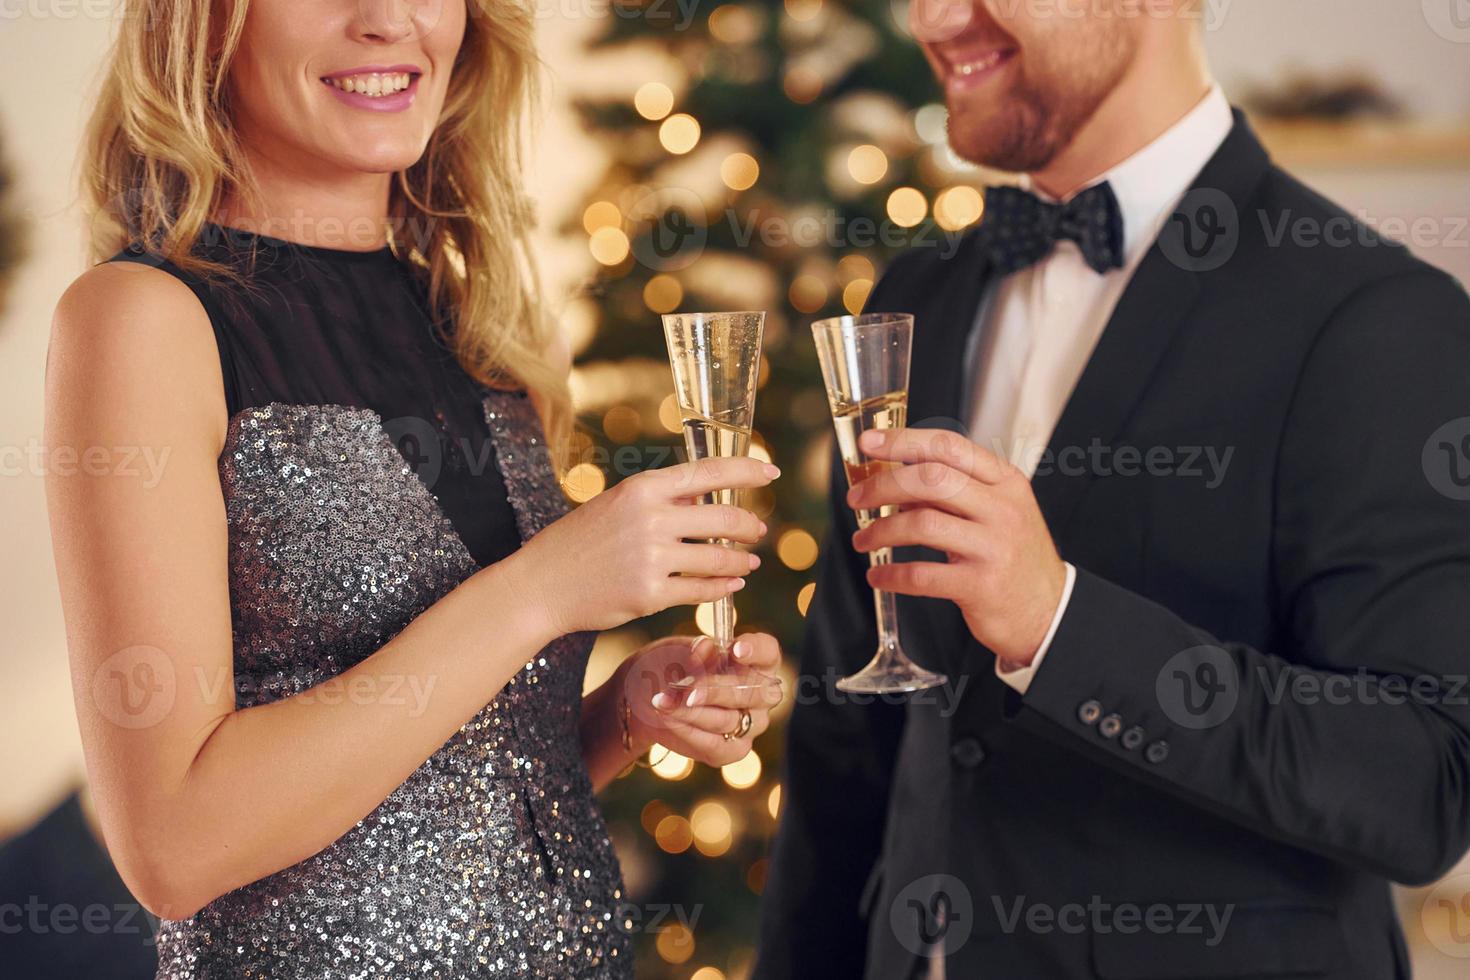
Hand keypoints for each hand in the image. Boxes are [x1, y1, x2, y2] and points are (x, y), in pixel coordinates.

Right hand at [508, 457, 777, 636]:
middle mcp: (650, 519)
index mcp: (642, 488)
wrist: (541, 585)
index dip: (747, 471)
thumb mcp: (616, 505)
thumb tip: (706, 497)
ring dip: (741, 561)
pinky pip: (701, 590)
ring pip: (718, 559)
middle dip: (749, 526)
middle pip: (723, 519)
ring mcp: (651, 558)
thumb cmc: (578, 543)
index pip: (708, 473)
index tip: (771, 473)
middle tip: (759, 531)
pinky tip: (732, 584)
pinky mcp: (650, 594)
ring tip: (748, 562)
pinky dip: (722, 587)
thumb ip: (660, 500)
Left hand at [618, 633, 783, 766]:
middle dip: (717, 690)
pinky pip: (716, 745)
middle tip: (686, 690)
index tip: (734, 649)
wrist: (650, 696)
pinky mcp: (733, 749)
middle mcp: (762, 694)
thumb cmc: (673, 665)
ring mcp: (752, 724)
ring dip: (692, 712)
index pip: (768, 652)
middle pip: (754, 692)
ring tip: (663, 702)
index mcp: (757, 661)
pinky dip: (688, 731)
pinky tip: (667, 718)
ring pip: (729, 720)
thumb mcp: (678, 650)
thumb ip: (694, 649)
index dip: (756, 650)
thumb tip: (706, 647)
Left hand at [848, 428, 1065, 665]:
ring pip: (922, 524)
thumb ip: (953, 491)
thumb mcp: (997, 511)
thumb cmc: (1013, 556)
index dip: (903, 440)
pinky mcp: (982, 586)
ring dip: (881, 531)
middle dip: (883, 485)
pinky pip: (922, 575)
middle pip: (931, 479)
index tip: (868, 443)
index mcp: (1005, 481)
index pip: (949, 447)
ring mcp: (994, 547)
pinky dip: (891, 574)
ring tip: (863, 540)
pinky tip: (878, 575)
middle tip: (856, 498)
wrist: (1050, 610)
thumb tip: (894, 477)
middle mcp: (1002, 508)